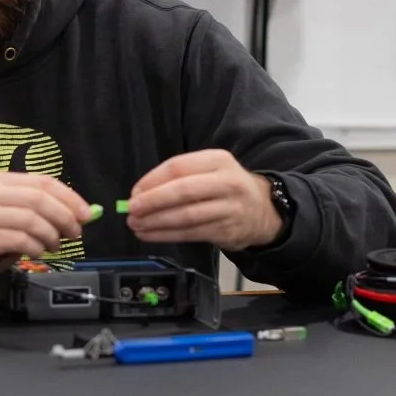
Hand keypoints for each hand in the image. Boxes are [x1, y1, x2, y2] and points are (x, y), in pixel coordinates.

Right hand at [0, 172, 92, 279]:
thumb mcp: (4, 212)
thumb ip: (35, 210)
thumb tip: (75, 216)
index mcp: (1, 182)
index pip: (44, 182)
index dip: (70, 198)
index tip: (86, 214)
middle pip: (41, 199)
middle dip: (65, 217)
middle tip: (75, 233)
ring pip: (33, 220)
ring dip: (51, 236)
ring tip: (54, 246)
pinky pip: (21, 240)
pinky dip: (36, 247)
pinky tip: (36, 252)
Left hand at [125, 150, 281, 251]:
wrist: (263, 210)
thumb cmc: (225, 188)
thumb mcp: (208, 170)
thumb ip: (178, 177)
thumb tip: (140, 193)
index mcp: (217, 160)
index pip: (178, 166)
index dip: (152, 180)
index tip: (135, 192)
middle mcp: (226, 182)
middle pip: (183, 190)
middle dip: (153, 201)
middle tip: (131, 209)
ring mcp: (229, 208)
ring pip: (186, 216)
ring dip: (156, 222)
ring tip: (136, 224)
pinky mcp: (227, 231)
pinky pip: (191, 234)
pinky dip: (166, 235)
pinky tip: (150, 235)